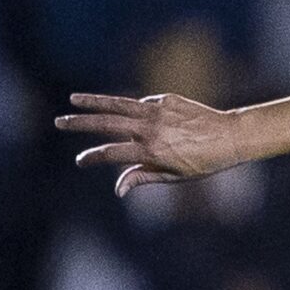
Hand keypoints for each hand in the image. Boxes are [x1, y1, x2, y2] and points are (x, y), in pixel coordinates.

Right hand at [56, 92, 247, 196]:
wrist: (230, 136)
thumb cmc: (204, 163)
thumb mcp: (174, 177)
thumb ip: (142, 178)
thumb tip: (118, 190)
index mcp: (151, 152)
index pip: (111, 153)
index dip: (92, 158)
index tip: (80, 161)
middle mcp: (150, 129)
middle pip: (107, 124)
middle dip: (80, 123)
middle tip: (59, 122)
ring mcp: (157, 111)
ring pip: (118, 104)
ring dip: (93, 101)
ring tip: (74, 99)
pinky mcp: (166, 99)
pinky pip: (142, 103)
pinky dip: (131, 107)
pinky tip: (124, 111)